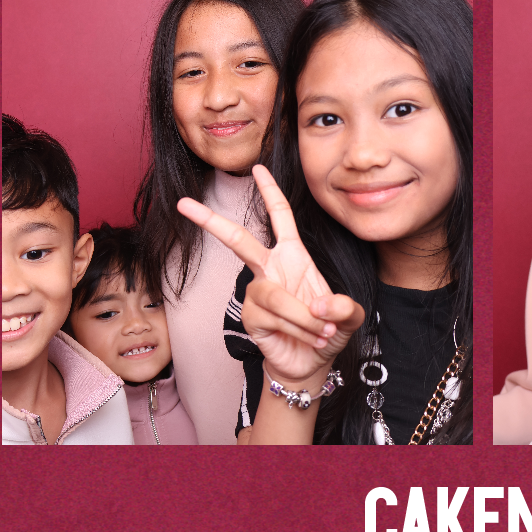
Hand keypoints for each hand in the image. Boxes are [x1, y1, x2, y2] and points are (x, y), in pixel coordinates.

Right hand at [177, 164, 364, 387]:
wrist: (312, 363)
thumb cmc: (327, 330)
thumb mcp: (348, 317)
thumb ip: (346, 309)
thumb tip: (323, 305)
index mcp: (293, 255)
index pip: (280, 217)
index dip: (270, 192)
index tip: (258, 168)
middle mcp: (270, 268)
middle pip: (237, 240)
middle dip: (210, 221)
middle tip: (182, 203)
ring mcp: (258, 292)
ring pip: (276, 296)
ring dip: (305, 317)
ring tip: (323, 331)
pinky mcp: (251, 316)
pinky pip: (275, 318)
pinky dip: (300, 330)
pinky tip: (309, 338)